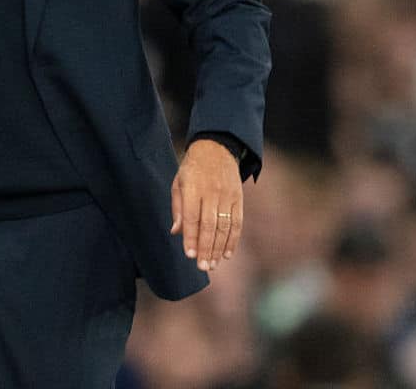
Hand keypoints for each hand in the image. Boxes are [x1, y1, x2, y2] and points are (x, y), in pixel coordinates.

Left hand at [170, 138, 242, 271]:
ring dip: (219, 248)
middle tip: (202, 266)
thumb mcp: (179, 182)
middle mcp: (211, 192)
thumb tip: (176, 232)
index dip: (190, 237)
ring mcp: (227, 196)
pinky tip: (227, 253)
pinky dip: (233, 240)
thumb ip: (178, 207)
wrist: (217, 148)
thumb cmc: (193, 168)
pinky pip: (237, 223)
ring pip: (224, 226)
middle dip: (206, 248)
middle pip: (209, 225)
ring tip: (213, 264)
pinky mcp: (239, 198)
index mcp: (193, 188)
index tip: (189, 255)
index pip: (191, 217)